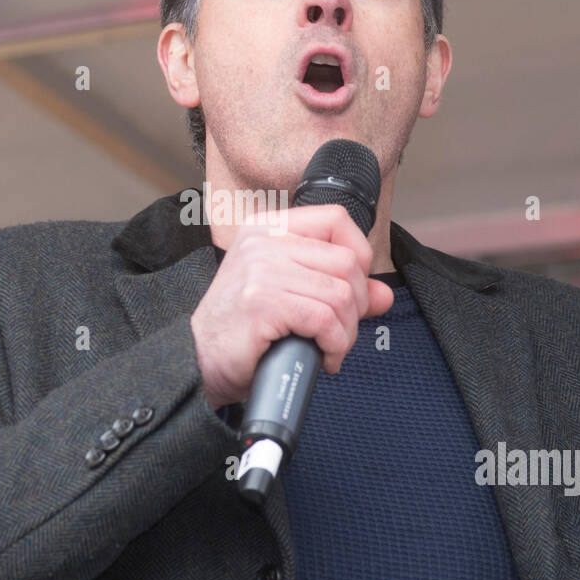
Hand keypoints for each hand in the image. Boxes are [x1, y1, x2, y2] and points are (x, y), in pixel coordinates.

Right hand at [189, 204, 394, 410]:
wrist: (197, 361)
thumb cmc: (242, 329)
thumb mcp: (290, 296)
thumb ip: (336, 288)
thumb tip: (383, 294)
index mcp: (267, 228)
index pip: (335, 219)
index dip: (359, 254)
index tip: (355, 288)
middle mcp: (263, 242)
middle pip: (345, 262)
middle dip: (356, 305)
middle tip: (340, 331)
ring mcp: (261, 270)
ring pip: (339, 294)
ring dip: (345, 332)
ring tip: (330, 348)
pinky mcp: (262, 303)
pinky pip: (324, 319)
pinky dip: (334, 344)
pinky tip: (324, 357)